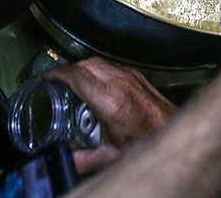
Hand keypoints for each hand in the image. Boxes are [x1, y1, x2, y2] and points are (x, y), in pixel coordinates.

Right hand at [44, 57, 176, 173]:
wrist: (174, 133)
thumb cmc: (148, 142)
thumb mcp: (110, 156)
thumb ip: (82, 158)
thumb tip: (64, 158)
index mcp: (111, 101)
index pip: (78, 75)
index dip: (57, 74)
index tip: (46, 78)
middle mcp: (120, 83)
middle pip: (85, 64)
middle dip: (67, 70)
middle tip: (55, 81)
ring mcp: (130, 77)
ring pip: (98, 61)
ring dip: (82, 68)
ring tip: (71, 82)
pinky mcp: (136, 76)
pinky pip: (110, 65)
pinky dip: (96, 70)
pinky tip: (93, 84)